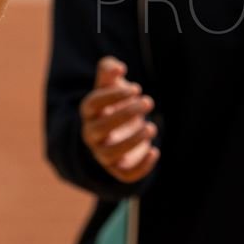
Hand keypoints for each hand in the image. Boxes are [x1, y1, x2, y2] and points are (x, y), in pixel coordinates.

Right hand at [81, 55, 157, 180]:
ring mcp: (104, 153)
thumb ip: (109, 70)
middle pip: (100, 129)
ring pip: (110, 154)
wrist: (120, 129)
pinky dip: (140, 167)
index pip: (92, 104)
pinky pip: (125, 175)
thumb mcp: (110, 84)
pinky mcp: (119, 168)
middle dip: (125, 114)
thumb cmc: (115, 102)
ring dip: (132, 141)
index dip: (113, 95)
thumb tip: (118, 68)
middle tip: (148, 101)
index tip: (136, 88)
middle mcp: (92, 134)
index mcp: (89, 112)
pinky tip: (154, 151)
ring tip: (151, 127)